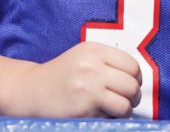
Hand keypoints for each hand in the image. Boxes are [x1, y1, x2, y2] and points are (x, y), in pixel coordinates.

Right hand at [16, 41, 140, 117]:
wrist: (32, 91)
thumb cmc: (63, 76)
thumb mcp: (83, 58)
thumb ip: (109, 63)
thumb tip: (138, 80)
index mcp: (94, 50)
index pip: (132, 66)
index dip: (135, 79)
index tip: (128, 86)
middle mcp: (91, 67)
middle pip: (132, 85)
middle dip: (133, 97)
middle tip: (123, 102)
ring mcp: (87, 88)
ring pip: (125, 104)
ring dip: (123, 111)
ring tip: (112, 111)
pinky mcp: (83, 110)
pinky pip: (110, 118)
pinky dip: (109, 120)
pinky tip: (97, 115)